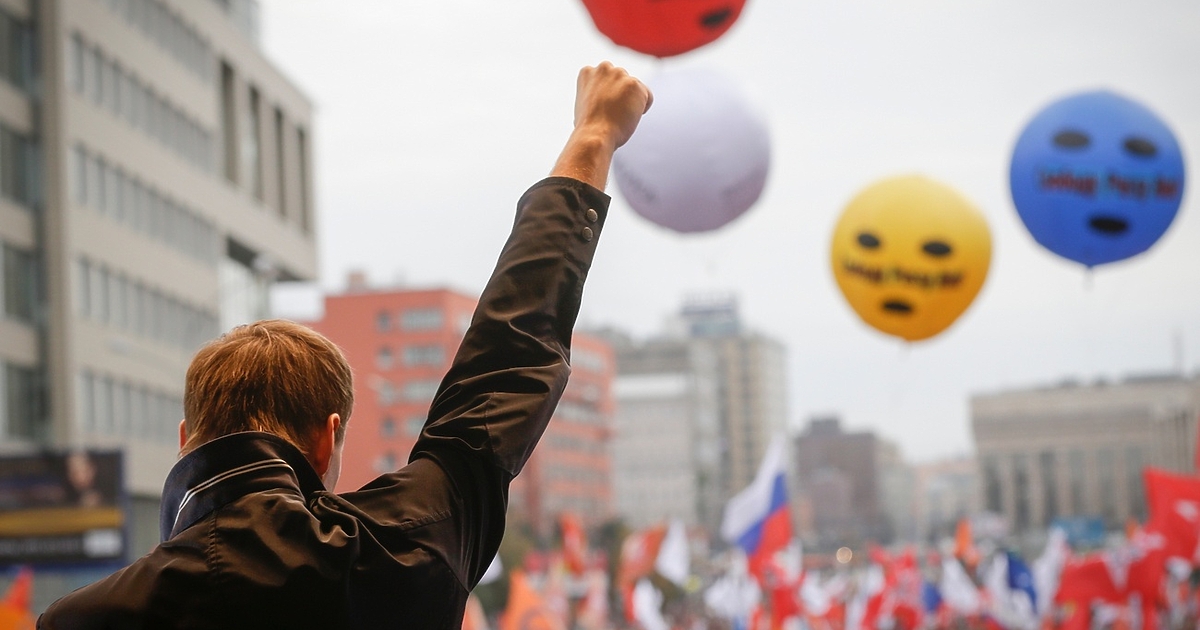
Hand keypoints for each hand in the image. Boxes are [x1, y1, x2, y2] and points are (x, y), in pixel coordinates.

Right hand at [551, 62, 651, 188]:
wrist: (594, 135)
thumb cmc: (589, 127)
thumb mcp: (585, 104)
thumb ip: (596, 94)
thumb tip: (606, 98)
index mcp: (588, 72)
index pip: (608, 80)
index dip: (607, 97)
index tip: (602, 109)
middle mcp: (603, 68)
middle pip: (622, 81)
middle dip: (621, 96)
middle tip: (611, 114)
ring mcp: (619, 74)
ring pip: (635, 89)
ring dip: (631, 103)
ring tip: (618, 116)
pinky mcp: (634, 84)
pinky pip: (647, 97)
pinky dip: (642, 109)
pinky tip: (628, 117)